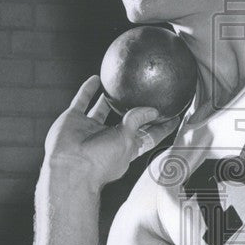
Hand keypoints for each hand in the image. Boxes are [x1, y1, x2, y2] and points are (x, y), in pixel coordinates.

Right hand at [43, 75, 180, 190]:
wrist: (69, 166)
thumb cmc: (100, 161)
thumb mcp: (127, 141)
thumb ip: (137, 122)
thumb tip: (153, 109)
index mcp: (125, 147)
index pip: (148, 136)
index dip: (161, 127)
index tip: (175, 116)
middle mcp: (108, 137)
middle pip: (126, 121)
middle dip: (136, 111)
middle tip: (149, 94)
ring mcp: (89, 128)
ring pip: (102, 109)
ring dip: (110, 98)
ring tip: (120, 85)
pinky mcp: (73, 119)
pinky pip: (82, 100)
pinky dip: (88, 89)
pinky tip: (97, 78)